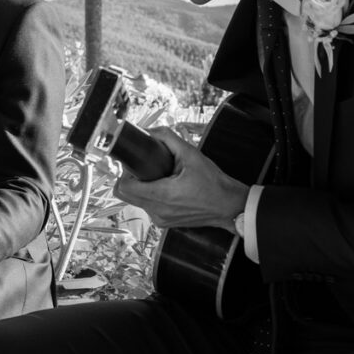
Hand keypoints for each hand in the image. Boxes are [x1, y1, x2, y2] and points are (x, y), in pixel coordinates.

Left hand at [114, 126, 248, 232]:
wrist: (230, 206)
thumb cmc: (214, 183)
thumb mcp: (191, 154)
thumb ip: (168, 138)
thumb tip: (149, 131)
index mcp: (162, 195)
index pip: (124, 187)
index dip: (125, 172)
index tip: (135, 163)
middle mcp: (158, 211)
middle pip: (125, 195)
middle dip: (129, 179)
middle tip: (144, 167)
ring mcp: (161, 219)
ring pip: (135, 201)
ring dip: (140, 188)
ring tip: (158, 176)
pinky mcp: (165, 223)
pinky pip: (147, 207)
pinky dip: (150, 196)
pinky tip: (165, 187)